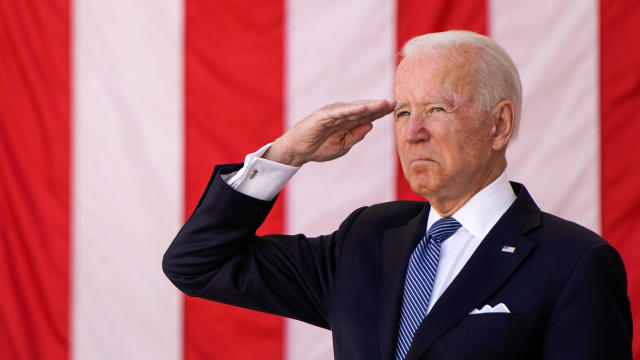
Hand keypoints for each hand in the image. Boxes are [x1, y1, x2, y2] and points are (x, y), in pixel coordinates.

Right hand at [263, 100, 394, 166]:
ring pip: (354, 108)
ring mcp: (333, 113)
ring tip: (383, 104)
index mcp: (348, 121)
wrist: (299, 151)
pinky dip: (351, 109)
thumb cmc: (320, 147)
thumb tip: (370, 125)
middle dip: (379, 106)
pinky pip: (340, 112)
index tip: (396, 109)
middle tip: (394, 103)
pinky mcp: (323, 115)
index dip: (381, 112)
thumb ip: (356, 136)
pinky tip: (363, 108)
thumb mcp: (343, 145)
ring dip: (369, 106)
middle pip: (364, 109)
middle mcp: (342, 114)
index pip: (368, 115)